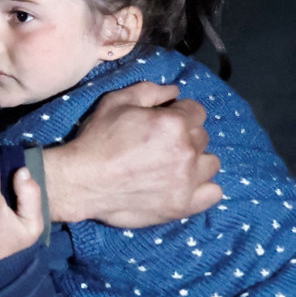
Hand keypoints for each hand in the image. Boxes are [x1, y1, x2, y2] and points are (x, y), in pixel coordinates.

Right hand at [44, 82, 221, 226]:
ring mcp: (188, 181)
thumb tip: (174, 90)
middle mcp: (186, 151)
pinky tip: (182, 183)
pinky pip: (213, 193)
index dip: (179, 112)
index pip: (196, 110)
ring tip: (172, 164)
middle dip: (185, 135)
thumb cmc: (96, 140)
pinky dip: (202, 187)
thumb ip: (148, 91)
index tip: (164, 119)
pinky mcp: (184, 205)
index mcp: (173, 123)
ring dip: (196, 161)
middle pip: (202, 137)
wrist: (82, 181)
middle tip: (160, 142)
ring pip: (210, 163)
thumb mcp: (114, 102)